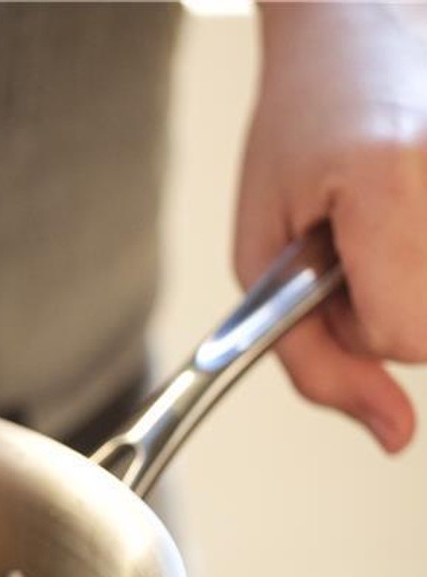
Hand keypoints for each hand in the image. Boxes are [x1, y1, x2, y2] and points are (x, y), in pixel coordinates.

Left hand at [235, 3, 426, 452]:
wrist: (358, 34)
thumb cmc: (297, 141)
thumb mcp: (263, 256)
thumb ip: (318, 361)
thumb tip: (394, 438)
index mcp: (390, 180)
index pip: (405, 336)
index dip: (359, 328)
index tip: (333, 275)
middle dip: (395, 312)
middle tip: (361, 245)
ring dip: (420, 290)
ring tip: (391, 226)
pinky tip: (415, 219)